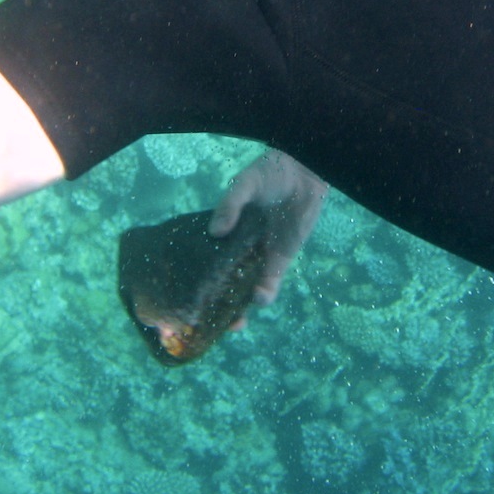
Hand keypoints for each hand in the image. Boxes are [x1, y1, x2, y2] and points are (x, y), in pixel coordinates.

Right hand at [210, 149, 327, 308]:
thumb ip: (230, 205)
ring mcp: (258, 256)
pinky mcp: (280, 259)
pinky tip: (259, 296)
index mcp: (224, 231)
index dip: (198, 278)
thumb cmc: (270, 174)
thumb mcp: (245, 184)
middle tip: (211, 321)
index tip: (188, 297)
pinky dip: (264, 293)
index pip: (206, 258)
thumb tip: (215, 231)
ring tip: (235, 320)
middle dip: (218, 304)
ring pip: (245, 289)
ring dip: (240, 308)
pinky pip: (269, 282)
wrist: (304, 173)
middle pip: (223, 281)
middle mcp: (237, 248)